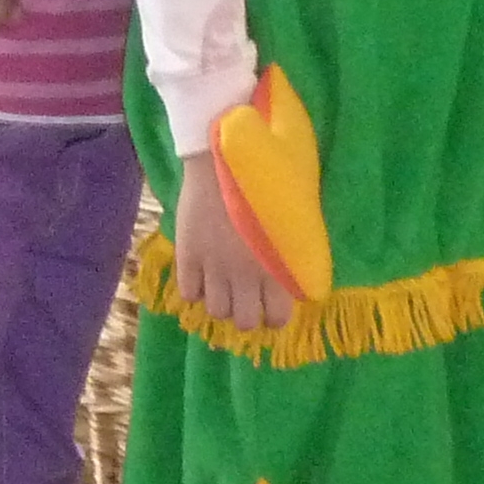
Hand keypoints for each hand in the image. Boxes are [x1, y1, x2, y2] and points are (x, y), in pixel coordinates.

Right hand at [171, 147, 294, 331]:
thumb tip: (296, 278)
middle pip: (245, 322)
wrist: (220, 161)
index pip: (278, 317)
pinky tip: (200, 274)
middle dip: (246, 313)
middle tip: (244, 298)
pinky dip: (195, 289)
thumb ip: (294, 255)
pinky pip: (188, 292)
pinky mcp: (188, 256)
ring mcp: (213, 267)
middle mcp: (245, 275)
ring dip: (220, 302)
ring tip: (221, 285)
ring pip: (216, 311)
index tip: (270, 305)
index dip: (274, 316)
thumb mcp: (292, 221)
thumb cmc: (266, 184)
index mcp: (276, 267)